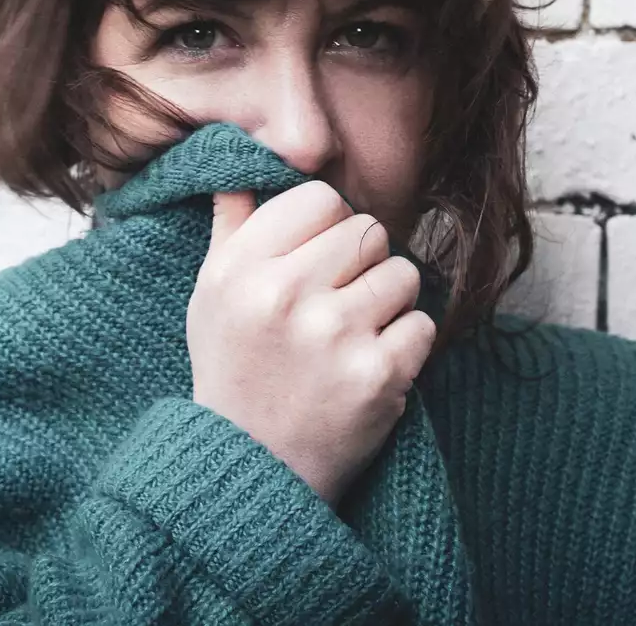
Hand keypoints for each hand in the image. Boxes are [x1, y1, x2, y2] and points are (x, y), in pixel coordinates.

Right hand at [186, 181, 436, 506]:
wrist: (254, 469)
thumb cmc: (236, 370)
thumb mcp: (212, 296)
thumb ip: (233, 226)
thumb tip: (245, 166)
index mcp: (242, 267)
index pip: (320, 198)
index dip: (328, 226)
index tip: (319, 260)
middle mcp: (285, 294)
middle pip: (368, 229)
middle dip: (362, 263)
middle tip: (339, 302)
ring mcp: (333, 334)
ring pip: (402, 273)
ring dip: (389, 302)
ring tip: (354, 334)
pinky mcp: (378, 374)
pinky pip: (422, 324)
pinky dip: (406, 346)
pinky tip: (371, 366)